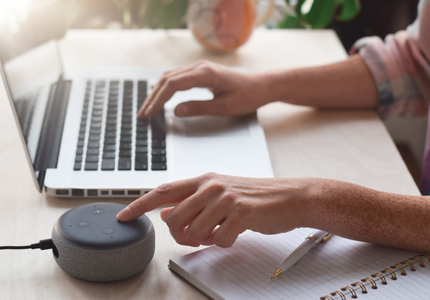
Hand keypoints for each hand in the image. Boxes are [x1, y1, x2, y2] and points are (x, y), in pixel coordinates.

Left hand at [117, 173, 309, 247]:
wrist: (288, 197)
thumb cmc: (254, 196)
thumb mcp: (219, 193)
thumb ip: (192, 202)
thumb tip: (166, 212)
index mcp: (204, 179)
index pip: (163, 191)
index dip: (140, 204)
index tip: (123, 216)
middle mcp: (211, 186)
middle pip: (174, 218)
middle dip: (179, 235)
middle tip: (194, 238)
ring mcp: (225, 198)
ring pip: (194, 232)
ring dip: (204, 239)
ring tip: (219, 231)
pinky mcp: (240, 213)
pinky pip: (218, 240)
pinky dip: (224, 243)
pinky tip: (235, 232)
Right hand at [138, 60, 270, 117]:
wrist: (261, 86)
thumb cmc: (247, 96)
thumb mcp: (224, 107)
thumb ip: (199, 108)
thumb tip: (175, 111)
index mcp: (205, 74)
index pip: (173, 85)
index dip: (158, 100)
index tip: (149, 113)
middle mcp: (200, 67)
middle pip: (167, 80)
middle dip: (153, 97)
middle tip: (143, 114)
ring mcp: (199, 68)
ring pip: (170, 77)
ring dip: (157, 92)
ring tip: (148, 108)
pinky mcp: (200, 72)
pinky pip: (177, 78)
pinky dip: (166, 88)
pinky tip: (160, 98)